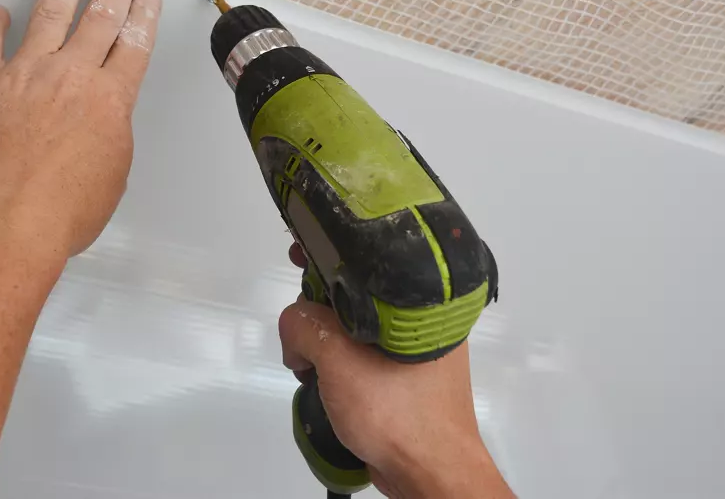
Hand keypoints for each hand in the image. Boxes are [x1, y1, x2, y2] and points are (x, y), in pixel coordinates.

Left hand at [0, 0, 161, 257]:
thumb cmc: (59, 215)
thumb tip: (101, 124)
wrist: (6, 224)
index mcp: (109, 100)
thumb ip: (109, 136)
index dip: (144, 13)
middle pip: (101, 16)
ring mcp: (23, 75)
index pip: (134, 42)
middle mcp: (70, 77)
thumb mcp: (112, 177)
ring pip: (51, 11)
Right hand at [279, 245, 512, 498]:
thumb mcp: (339, 358)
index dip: (330, 250)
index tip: (300, 250)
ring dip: (323, 340)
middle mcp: (422, 321)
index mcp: (422, 301)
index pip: (369, 259)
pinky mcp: (402, 379)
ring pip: (355, 327)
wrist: (429, 474)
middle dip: (318, 304)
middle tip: (297, 322)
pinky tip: (319, 378)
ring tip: (306, 363)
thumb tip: (294, 327)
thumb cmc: (398, 412)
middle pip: (357, 292)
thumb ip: (305, 325)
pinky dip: (337, 362)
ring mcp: (413, 352)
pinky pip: (362, 355)